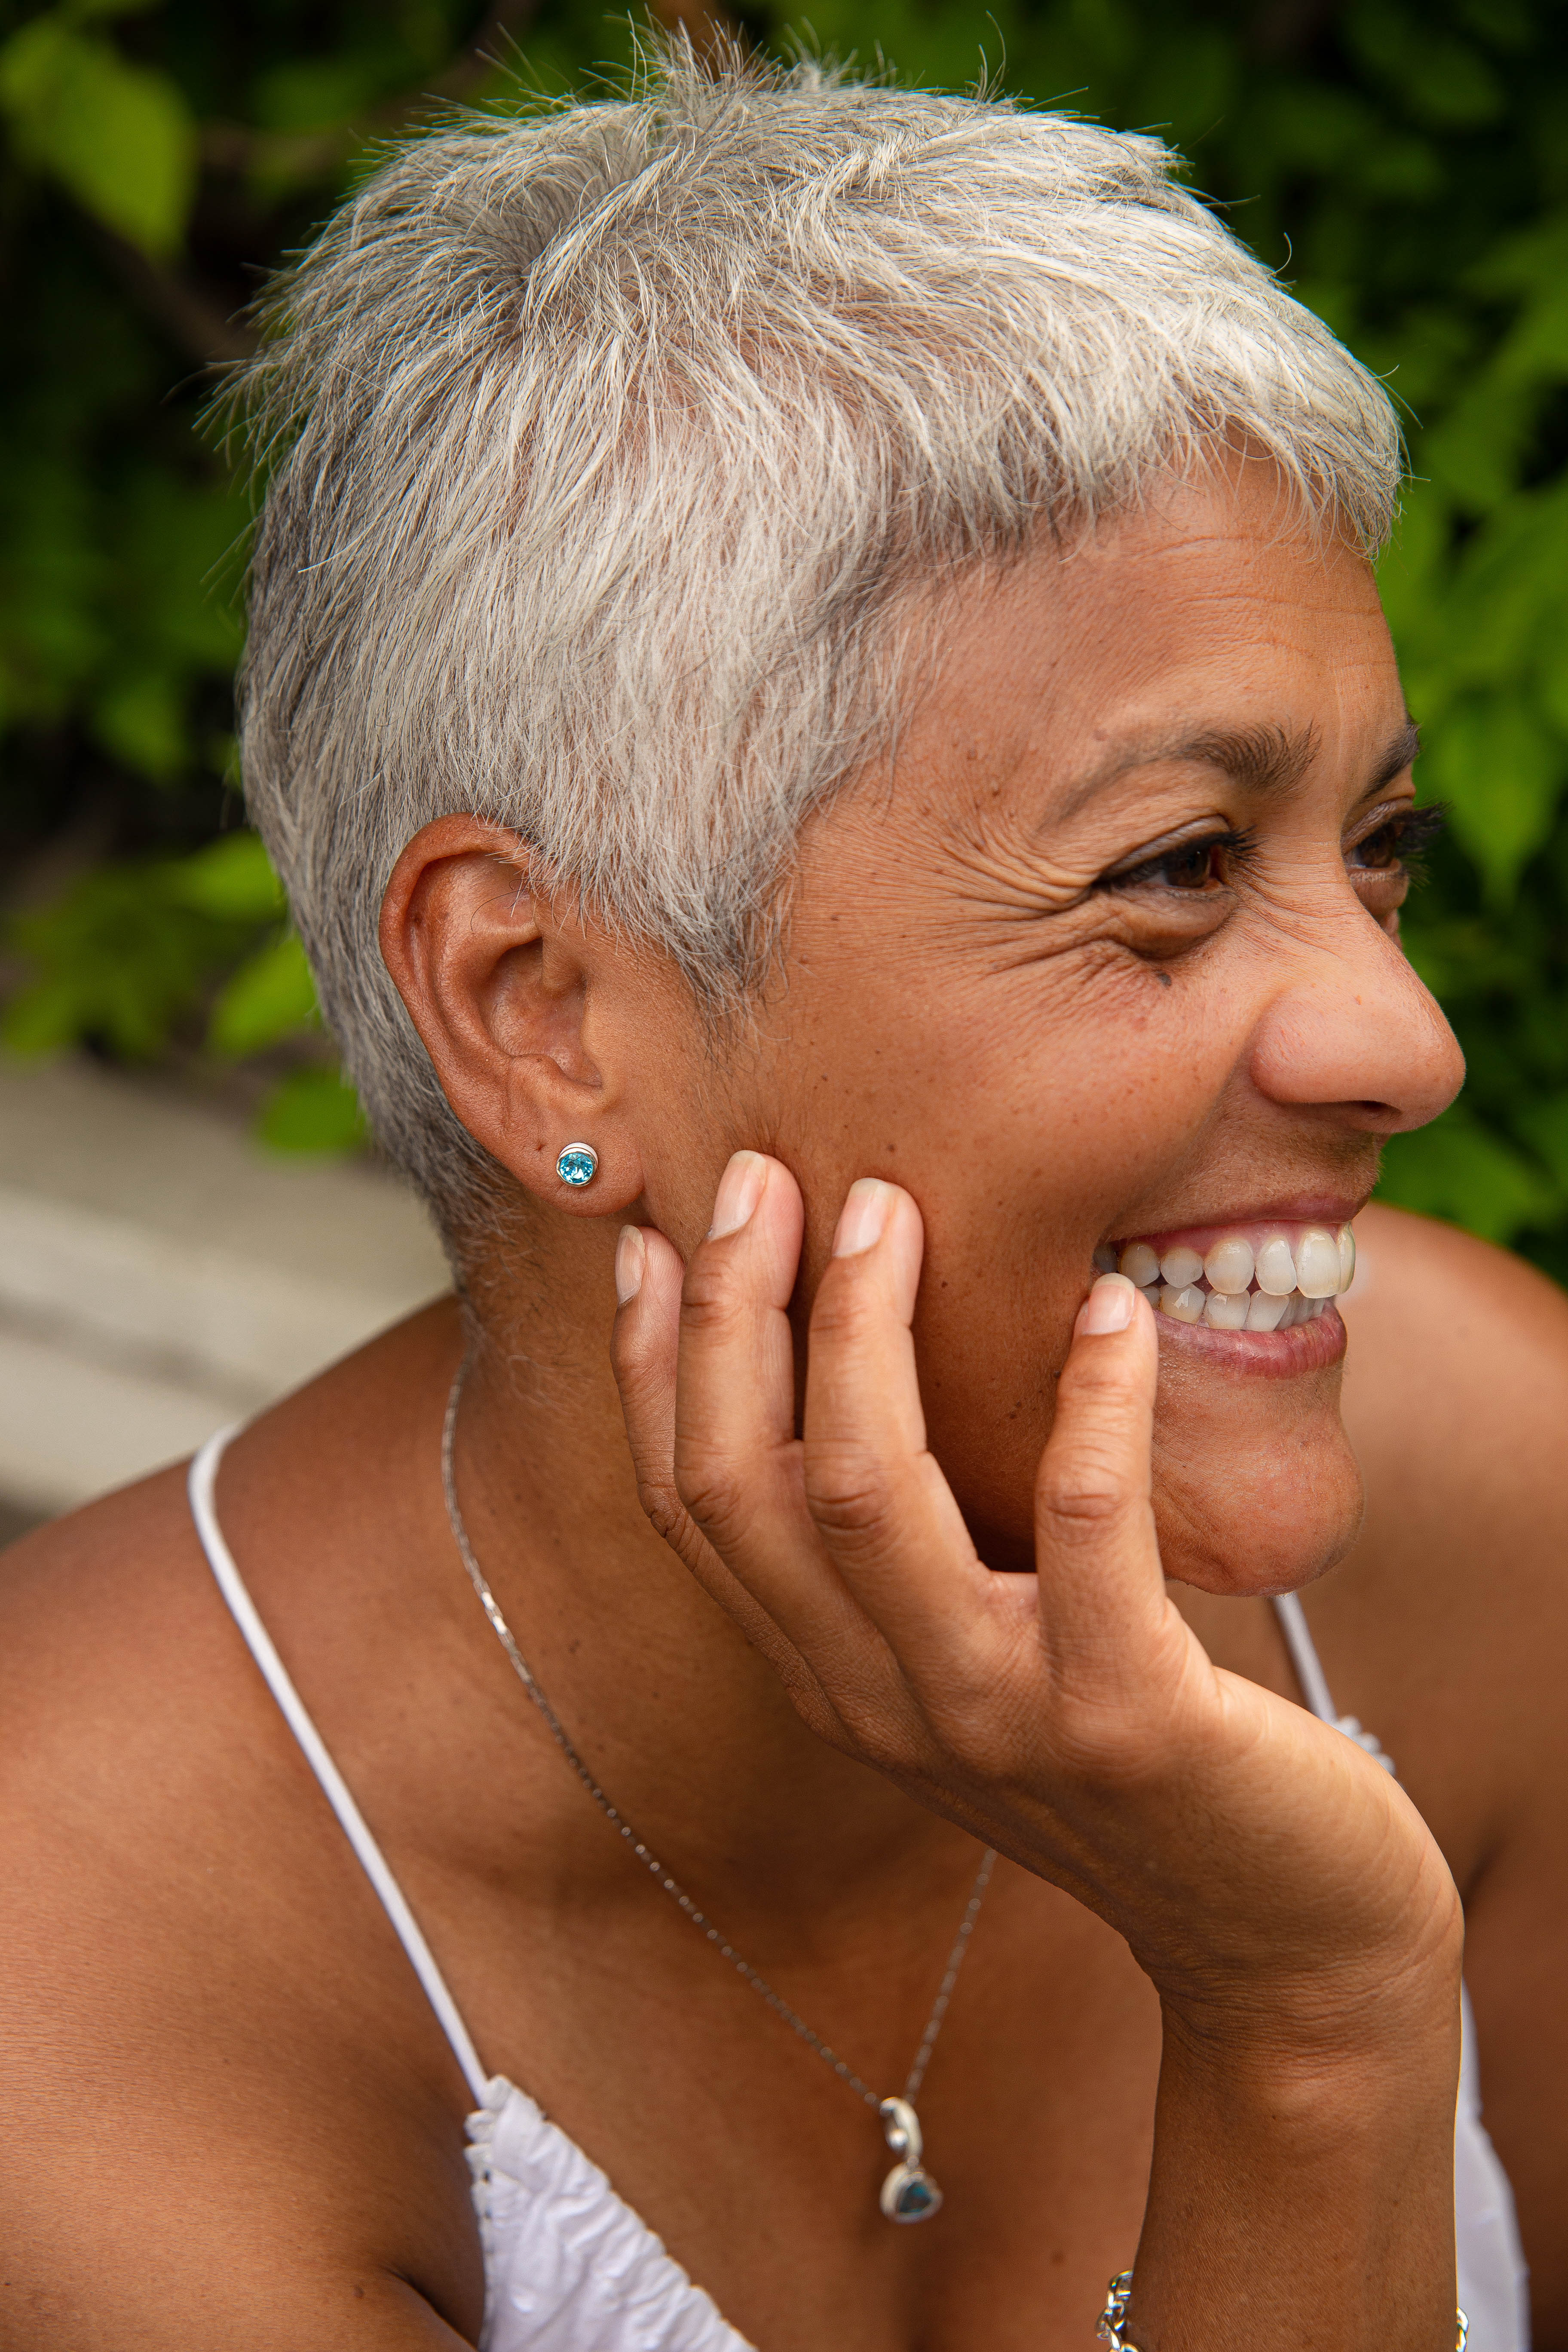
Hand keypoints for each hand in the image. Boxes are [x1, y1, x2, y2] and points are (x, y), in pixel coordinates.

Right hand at [609, 1152, 1458, 2034]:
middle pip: (746, 1485)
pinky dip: (1091, 1408)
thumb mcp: (982, 1647)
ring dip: (861, 1333)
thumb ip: (906, 1547)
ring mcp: (993, 1717)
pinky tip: (1110, 1311)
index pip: (690, 1506)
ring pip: (866, 1496)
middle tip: (767, 1178)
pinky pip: (1085, 1532)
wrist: (1276, 1931)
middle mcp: (876, 1701)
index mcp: (828, 1676)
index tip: (652, 1234)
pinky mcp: (1127, 1721)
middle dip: (733, 1315)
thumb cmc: (1127, 1744)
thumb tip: (855, 1364)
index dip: (653, 1365)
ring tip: (890, 1206)